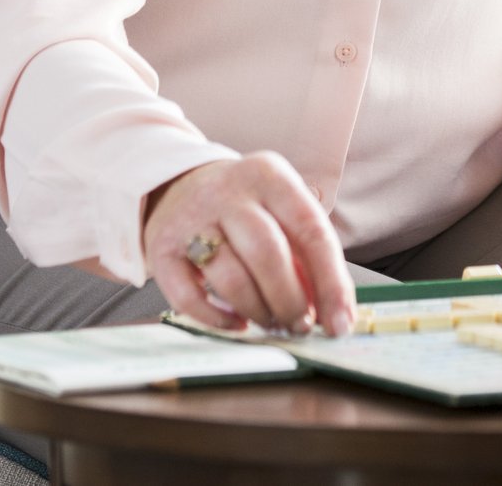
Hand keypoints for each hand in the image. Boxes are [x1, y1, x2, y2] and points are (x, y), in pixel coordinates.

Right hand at [143, 154, 355, 336]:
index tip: (340, 321)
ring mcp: (191, 219)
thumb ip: (305, 252)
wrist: (177, 186)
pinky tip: (237, 323)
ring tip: (272, 322)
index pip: (310, 230)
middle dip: (291, 300)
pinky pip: (189, 297)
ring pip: (231, 278)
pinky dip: (217, 319)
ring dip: (259, 311)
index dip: (330, 281)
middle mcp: (229, 192)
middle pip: (268, 253)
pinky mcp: (161, 248)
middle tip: (301, 325)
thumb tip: (330, 310)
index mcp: (269, 176)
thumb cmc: (243, 206)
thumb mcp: (279, 209)